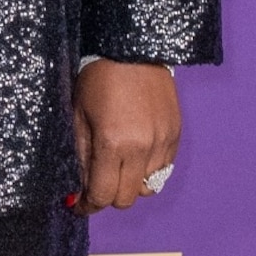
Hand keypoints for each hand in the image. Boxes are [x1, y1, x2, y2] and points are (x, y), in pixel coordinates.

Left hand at [71, 60, 179, 212]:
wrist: (133, 49)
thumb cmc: (99, 78)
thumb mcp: (79, 116)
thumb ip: (82, 157)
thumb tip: (81, 188)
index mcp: (112, 143)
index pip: (102, 195)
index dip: (88, 206)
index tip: (80, 206)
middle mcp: (141, 148)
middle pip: (126, 198)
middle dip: (108, 196)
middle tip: (96, 185)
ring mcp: (162, 142)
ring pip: (147, 187)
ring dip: (130, 182)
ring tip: (117, 163)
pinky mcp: (176, 135)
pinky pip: (163, 169)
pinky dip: (148, 170)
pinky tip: (135, 152)